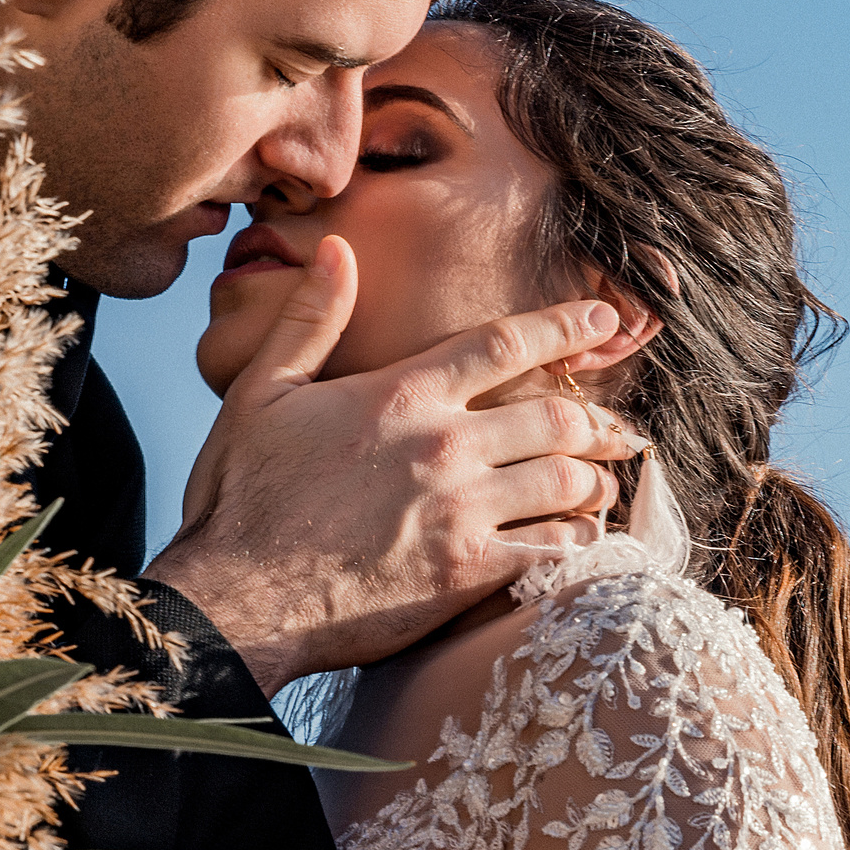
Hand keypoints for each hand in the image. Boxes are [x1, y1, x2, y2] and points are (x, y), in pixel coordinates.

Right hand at [145, 235, 646, 695]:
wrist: (235, 601)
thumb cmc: (240, 497)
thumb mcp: (261, 392)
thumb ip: (309, 317)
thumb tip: (339, 248)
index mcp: (400, 395)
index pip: (505, 343)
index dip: (564, 326)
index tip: (602, 317)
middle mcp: (443, 446)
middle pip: (555, 413)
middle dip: (595, 414)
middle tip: (614, 422)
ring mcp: (461, 512)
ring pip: (566, 480)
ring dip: (592, 477)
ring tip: (599, 479)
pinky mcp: (466, 575)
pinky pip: (553, 550)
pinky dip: (578, 540)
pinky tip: (579, 538)